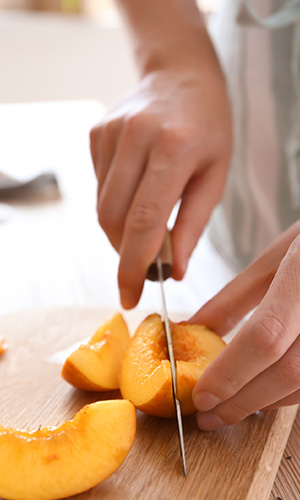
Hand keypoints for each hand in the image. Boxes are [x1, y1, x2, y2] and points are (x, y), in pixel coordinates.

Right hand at [90, 64, 231, 308]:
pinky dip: (115, 204)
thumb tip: (173, 270)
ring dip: (120, 231)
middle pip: (114, 219)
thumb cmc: (208, 127)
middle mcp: (136, 137)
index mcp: (174, 148)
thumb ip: (192, 226)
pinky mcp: (96, 134)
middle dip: (125, 253)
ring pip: (102, 207)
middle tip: (143, 266)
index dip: (134, 266)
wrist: (181, 75)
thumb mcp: (215, 176)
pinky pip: (99, 187)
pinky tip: (135, 189)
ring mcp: (110, 133)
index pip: (145, 221)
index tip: (130, 295)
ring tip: (146, 223)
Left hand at [191, 221, 299, 430]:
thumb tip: (192, 329)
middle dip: (242, 400)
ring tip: (230, 406)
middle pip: (287, 372)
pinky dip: (286, 392)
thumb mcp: (274, 259)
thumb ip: (233, 298)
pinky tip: (263, 392)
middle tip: (209, 414)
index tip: (201, 395)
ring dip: (264, 401)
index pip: (265, 336)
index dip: (230, 373)